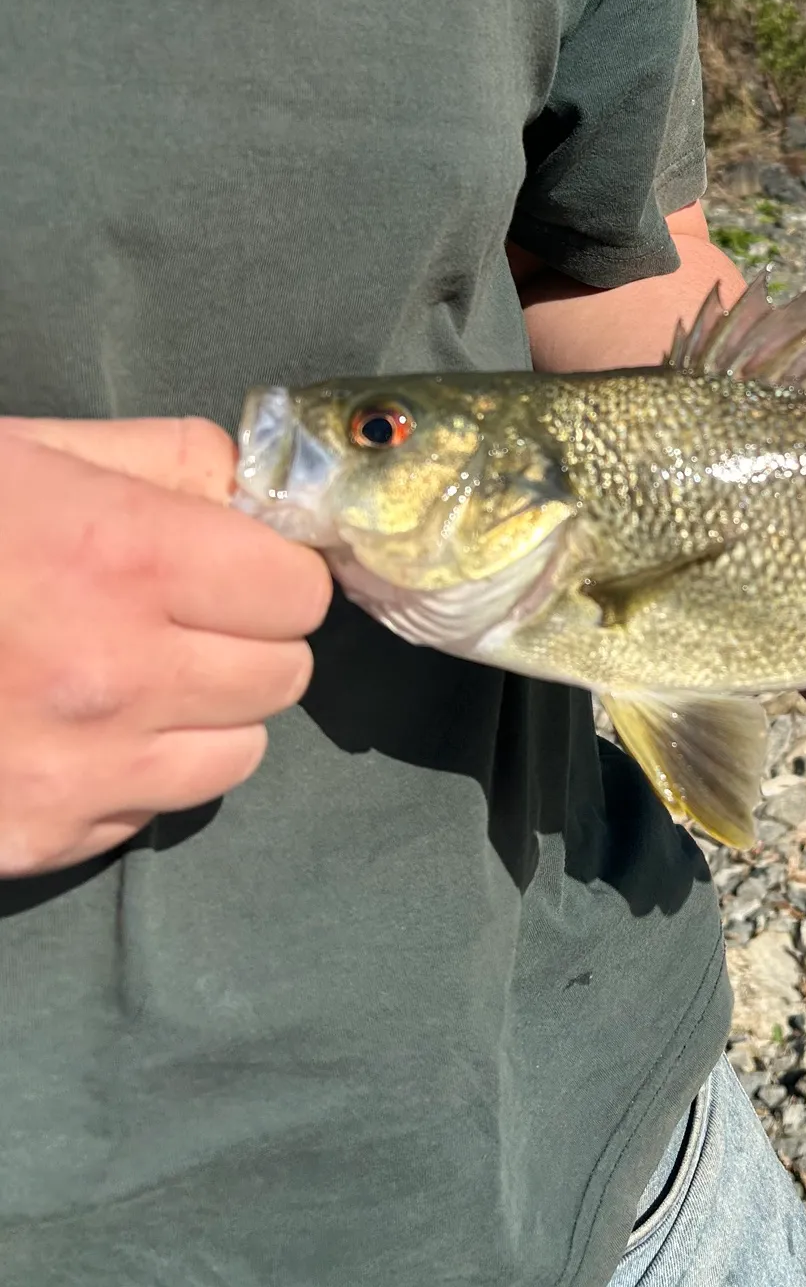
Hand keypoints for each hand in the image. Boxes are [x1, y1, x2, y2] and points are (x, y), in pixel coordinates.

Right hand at [0, 417, 332, 876]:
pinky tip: (75, 731)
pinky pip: (159, 806)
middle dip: (246, 639)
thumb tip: (259, 496)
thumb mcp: (27, 450)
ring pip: (239, 751)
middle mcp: (116, 676)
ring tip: (129, 677)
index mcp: (125, 559)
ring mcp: (79, 770)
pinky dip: (140, 770)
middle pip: (281, 674)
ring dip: (206, 713)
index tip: (232, 566)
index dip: (270, 572)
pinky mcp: (42, 836)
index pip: (297, 591)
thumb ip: (167, 461)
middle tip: (178, 618)